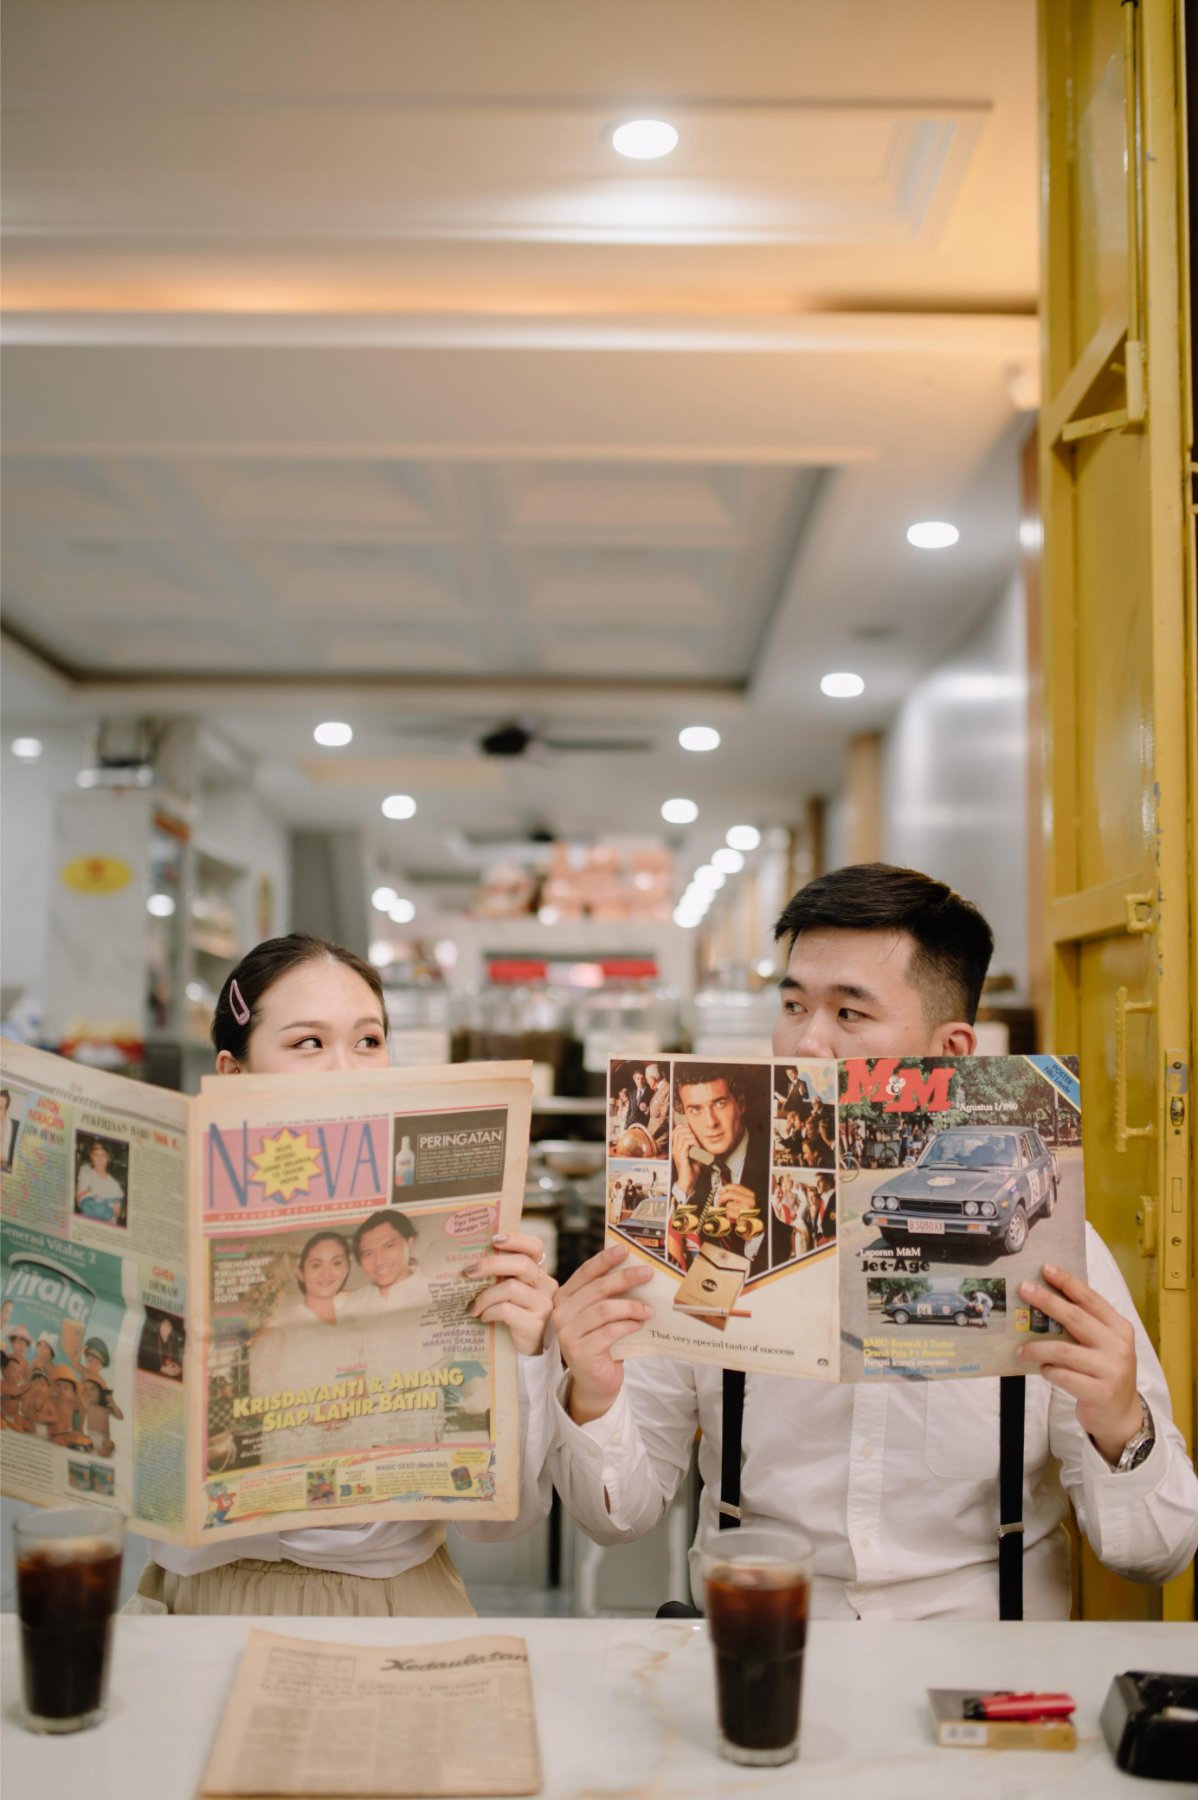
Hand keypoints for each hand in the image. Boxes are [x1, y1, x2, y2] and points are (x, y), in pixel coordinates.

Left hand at [466, 1230, 556, 1356]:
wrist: (529, 1352)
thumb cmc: (516, 1317)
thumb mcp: (512, 1293)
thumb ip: (502, 1277)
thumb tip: (471, 1261)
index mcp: (539, 1273)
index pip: (535, 1247)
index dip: (516, 1239)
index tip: (493, 1239)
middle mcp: (545, 1285)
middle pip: (521, 1264)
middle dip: (491, 1264)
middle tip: (468, 1271)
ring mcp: (542, 1304)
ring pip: (510, 1288)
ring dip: (485, 1296)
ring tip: (472, 1306)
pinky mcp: (534, 1323)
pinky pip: (506, 1310)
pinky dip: (489, 1312)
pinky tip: (482, 1318)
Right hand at [552, 1242, 653, 1423]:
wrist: (595, 1382)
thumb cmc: (602, 1343)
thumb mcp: (602, 1315)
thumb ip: (609, 1295)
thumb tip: (636, 1269)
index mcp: (564, 1297)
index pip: (585, 1273)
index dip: (605, 1260)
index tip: (625, 1249)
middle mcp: (561, 1313)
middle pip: (597, 1289)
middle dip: (625, 1278)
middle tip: (648, 1273)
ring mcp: (568, 1333)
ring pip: (604, 1310)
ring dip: (631, 1307)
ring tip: (648, 1310)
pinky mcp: (580, 1352)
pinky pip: (609, 1332)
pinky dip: (627, 1326)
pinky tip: (639, 1324)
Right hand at [672, 1118, 705, 1190]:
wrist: (688, 1181)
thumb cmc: (692, 1169)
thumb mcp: (696, 1154)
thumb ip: (697, 1145)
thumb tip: (703, 1137)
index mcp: (677, 1146)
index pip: (676, 1130)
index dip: (685, 1127)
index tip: (694, 1130)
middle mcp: (675, 1148)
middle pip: (678, 1130)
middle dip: (689, 1130)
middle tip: (697, 1136)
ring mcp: (677, 1152)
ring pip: (682, 1136)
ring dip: (692, 1137)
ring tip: (698, 1143)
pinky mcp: (681, 1156)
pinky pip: (686, 1143)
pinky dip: (693, 1143)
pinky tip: (698, 1148)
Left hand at [719, 1184, 757, 1220]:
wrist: (750, 1227)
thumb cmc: (744, 1214)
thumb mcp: (741, 1202)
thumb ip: (733, 1195)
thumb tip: (722, 1191)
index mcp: (750, 1195)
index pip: (736, 1186)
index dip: (726, 1188)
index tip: (720, 1191)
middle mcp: (750, 1201)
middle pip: (731, 1194)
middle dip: (722, 1197)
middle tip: (719, 1201)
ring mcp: (747, 1209)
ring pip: (729, 1204)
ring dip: (726, 1209)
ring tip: (730, 1213)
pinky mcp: (743, 1217)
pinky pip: (729, 1213)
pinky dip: (728, 1215)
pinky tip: (732, 1218)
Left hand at [1016, 1263, 1141, 1462]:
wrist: (1120, 1416)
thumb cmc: (1104, 1373)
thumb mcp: (1103, 1346)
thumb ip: (1084, 1326)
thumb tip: (1045, 1299)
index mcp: (1119, 1328)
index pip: (1091, 1300)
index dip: (1068, 1282)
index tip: (1046, 1268)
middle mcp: (1118, 1346)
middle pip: (1076, 1318)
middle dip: (1047, 1301)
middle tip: (1023, 1290)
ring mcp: (1111, 1370)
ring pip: (1064, 1350)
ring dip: (1037, 1348)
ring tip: (1021, 1350)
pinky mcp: (1100, 1392)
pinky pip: (1063, 1376)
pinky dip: (1048, 1371)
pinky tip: (1043, 1370)